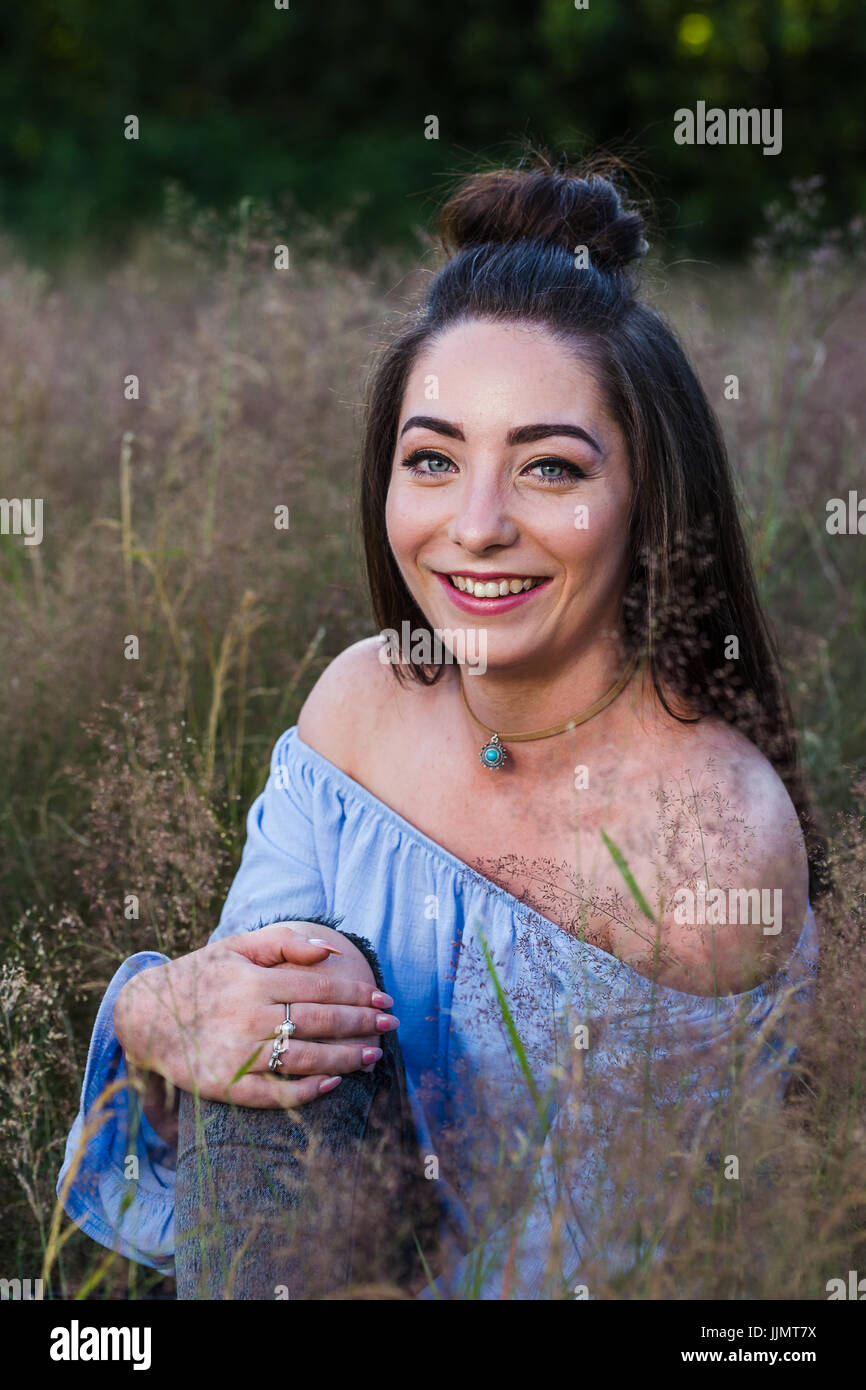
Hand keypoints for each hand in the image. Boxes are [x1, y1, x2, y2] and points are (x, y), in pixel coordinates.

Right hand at [114, 922, 398, 1110]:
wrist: (144, 1016)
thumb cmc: (200, 977)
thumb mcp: (237, 947)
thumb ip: (283, 942)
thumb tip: (329, 951)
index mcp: (255, 981)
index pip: (320, 988)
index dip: (357, 994)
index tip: (383, 998)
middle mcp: (249, 1017)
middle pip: (320, 1022)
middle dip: (362, 1024)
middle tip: (391, 1025)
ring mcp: (238, 1054)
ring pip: (305, 1058)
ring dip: (346, 1058)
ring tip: (374, 1056)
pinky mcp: (227, 1085)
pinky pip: (275, 1094)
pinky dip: (307, 1090)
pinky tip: (333, 1084)